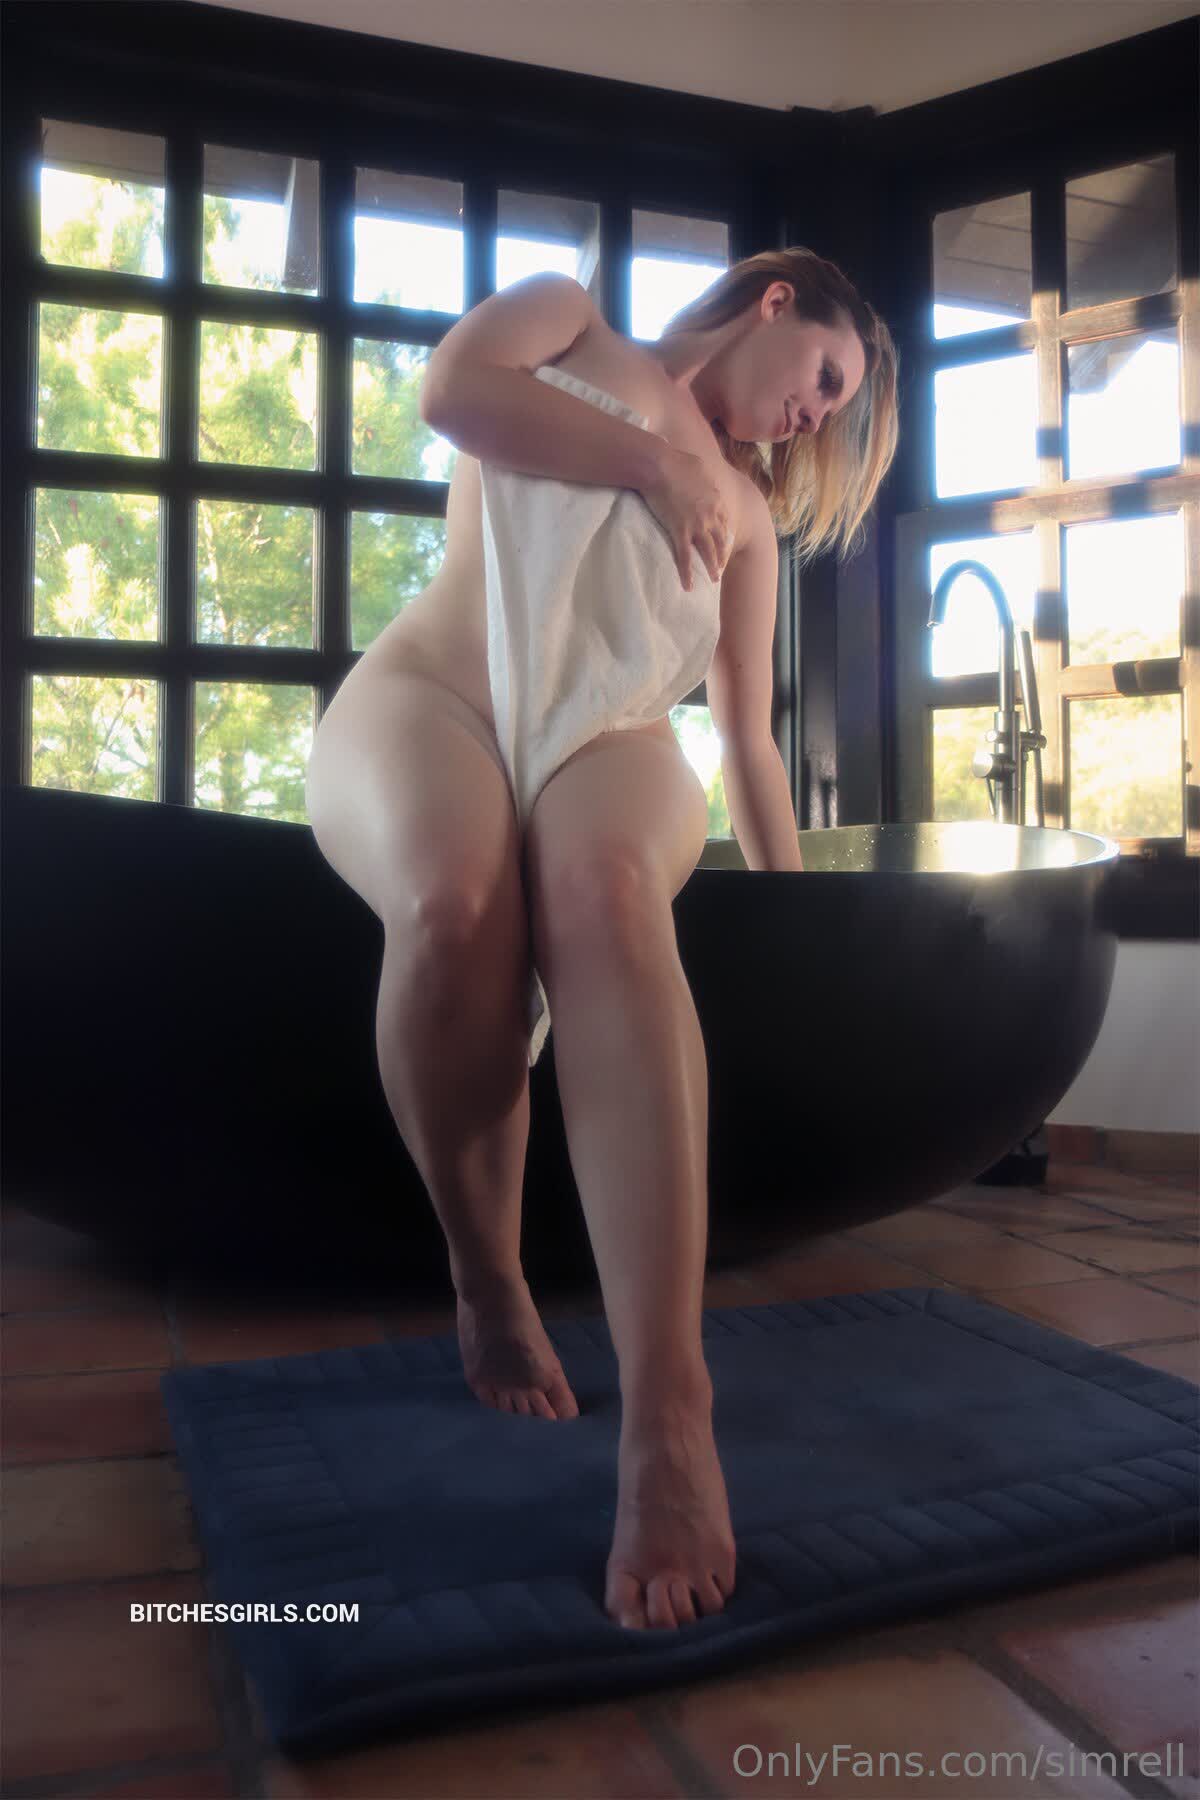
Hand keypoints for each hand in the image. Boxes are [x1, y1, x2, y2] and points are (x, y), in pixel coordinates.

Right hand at [639, 446, 732, 589]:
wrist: (659, 465)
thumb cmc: (675, 461)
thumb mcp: (697, 464)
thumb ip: (703, 475)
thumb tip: (700, 474)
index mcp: (715, 498)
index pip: (724, 521)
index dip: (725, 534)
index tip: (725, 543)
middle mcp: (710, 515)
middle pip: (720, 540)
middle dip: (723, 555)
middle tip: (722, 566)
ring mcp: (696, 525)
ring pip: (708, 552)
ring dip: (712, 568)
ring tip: (714, 580)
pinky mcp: (679, 531)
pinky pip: (685, 557)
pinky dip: (686, 573)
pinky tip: (688, 586)